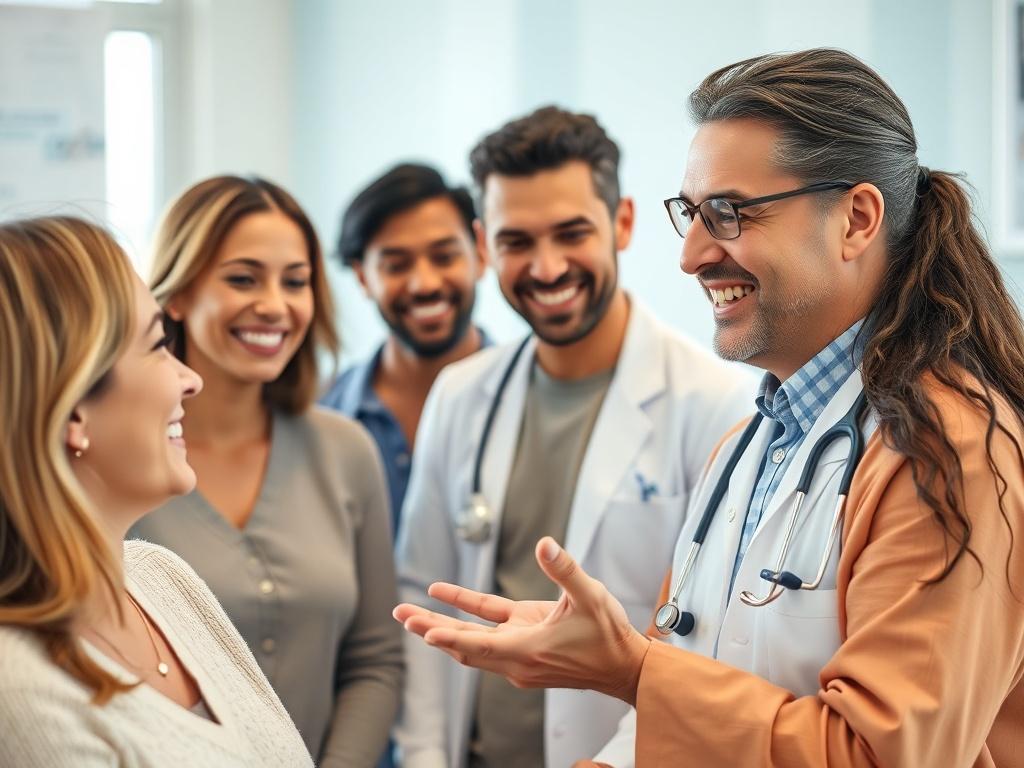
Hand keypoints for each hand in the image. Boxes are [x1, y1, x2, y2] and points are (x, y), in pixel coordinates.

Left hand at [393, 536, 650, 704]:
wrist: (622, 665)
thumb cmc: (608, 636)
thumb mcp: (590, 597)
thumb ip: (565, 570)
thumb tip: (545, 544)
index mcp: (529, 650)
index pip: (480, 646)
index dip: (452, 638)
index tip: (425, 633)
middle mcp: (516, 656)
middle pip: (463, 645)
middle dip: (430, 630)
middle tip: (401, 615)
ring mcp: (517, 650)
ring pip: (470, 640)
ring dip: (440, 626)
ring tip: (409, 613)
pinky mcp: (523, 640)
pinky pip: (488, 627)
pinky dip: (465, 615)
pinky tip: (443, 596)